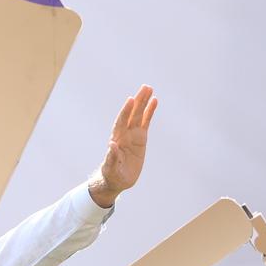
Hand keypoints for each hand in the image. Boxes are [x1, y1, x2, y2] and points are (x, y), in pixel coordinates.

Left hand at [90, 84, 157, 207]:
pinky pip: (146, 122)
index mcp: (117, 139)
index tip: (131, 100)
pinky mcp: (140, 138)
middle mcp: (124, 134)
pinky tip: (154, 101)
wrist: (117, 179)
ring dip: (144, 102)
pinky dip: (150, 112)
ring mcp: (133, 134)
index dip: (126, 111)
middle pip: (132, 114)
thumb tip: (112, 145)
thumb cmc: (112, 175)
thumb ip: (112, 158)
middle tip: (145, 87)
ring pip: (139, 115)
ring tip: (150, 88)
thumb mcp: (111, 169)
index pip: (121, 122)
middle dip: (138, 101)